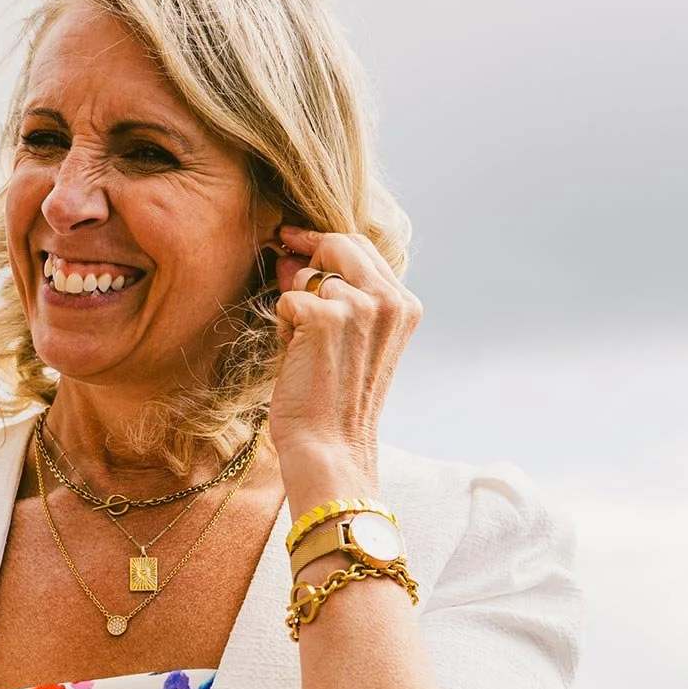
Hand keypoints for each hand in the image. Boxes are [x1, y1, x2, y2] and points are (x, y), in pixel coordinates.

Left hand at [269, 224, 420, 498]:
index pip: (363, 248)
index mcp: (405, 306)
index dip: (326, 242)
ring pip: (309, 276)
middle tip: (285, 268)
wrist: (330, 447)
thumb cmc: (336, 401)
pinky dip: (283, 326)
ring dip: (296, 306)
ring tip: (303, 346)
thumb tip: (293, 258)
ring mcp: (359, 306)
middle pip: (340, 244)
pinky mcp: (325, 317)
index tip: (297, 241)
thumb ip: (339, 296)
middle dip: (307, 253)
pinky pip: (288, 299)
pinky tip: (295, 356)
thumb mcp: (355, 341)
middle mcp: (390, 301)